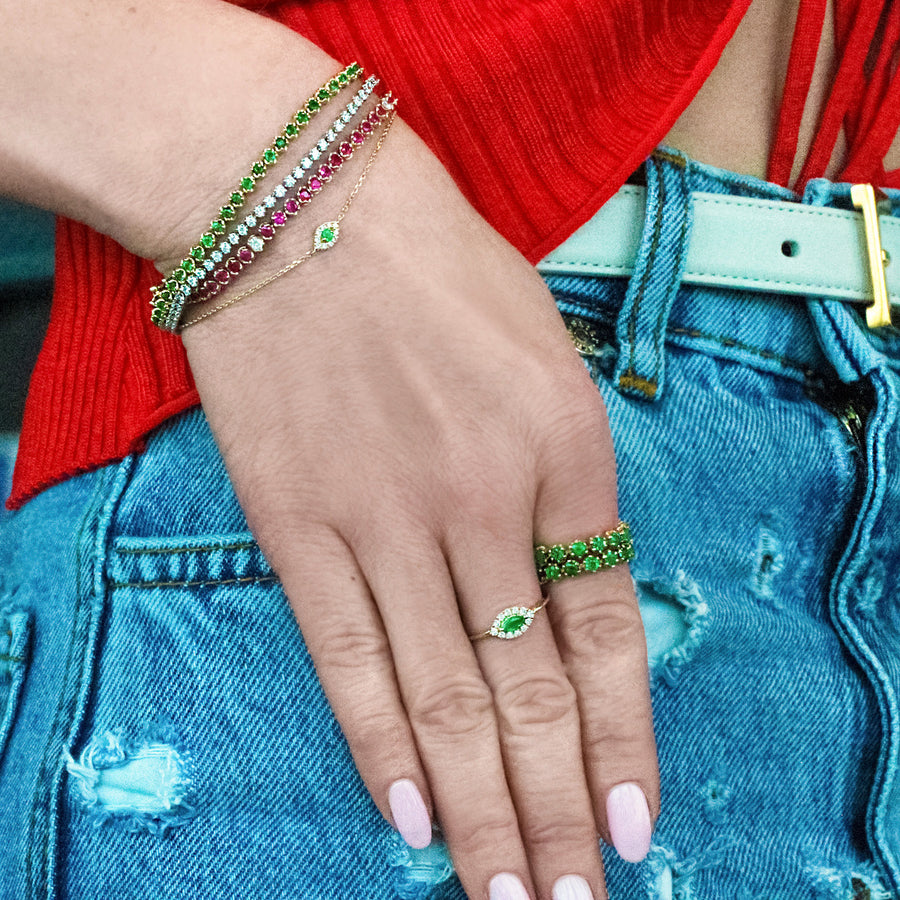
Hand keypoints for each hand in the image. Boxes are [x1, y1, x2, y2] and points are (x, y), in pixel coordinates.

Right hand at [179, 115, 657, 899]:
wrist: (297, 204)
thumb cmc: (434, 263)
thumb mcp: (544, 353)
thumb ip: (563, 473)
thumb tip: (562, 583)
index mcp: (568, 449)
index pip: (606, 635)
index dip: (623, 743)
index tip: (633, 829)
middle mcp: (485, 500)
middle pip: (529, 692)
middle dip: (556, 813)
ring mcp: (388, 517)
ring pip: (443, 698)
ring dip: (479, 810)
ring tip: (502, 895)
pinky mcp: (299, 522)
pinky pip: (346, 657)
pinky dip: (379, 746)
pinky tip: (410, 820)